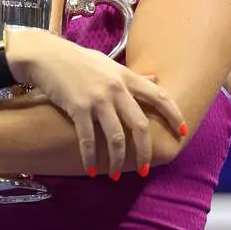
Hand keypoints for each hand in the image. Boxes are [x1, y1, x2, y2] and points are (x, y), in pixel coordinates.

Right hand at [8, 30, 185, 176]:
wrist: (47, 55)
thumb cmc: (77, 60)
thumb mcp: (109, 64)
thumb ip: (132, 75)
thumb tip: (156, 79)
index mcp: (126, 77)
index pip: (159, 96)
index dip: (174, 115)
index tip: (183, 132)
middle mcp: (116, 88)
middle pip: (140, 124)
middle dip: (145, 150)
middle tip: (146, 168)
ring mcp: (98, 99)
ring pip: (116, 137)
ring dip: (118, 159)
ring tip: (117, 174)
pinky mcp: (78, 108)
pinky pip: (88, 139)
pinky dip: (91, 157)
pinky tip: (91, 169)